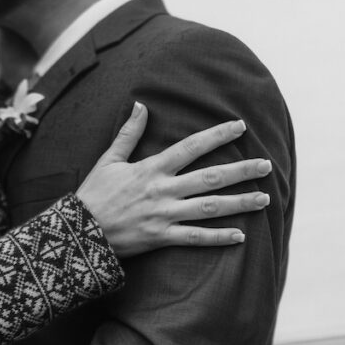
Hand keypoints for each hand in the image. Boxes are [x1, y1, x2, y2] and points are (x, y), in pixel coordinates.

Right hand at [76, 103, 271, 257]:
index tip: (240, 127)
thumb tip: (142, 106)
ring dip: (239, 203)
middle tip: (267, 166)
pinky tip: (241, 236)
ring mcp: (163, 215)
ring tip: (265, 199)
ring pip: (209, 207)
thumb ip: (129, 134)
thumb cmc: (93, 195)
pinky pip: (195, 238)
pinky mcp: (160, 238)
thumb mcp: (108, 160)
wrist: (78, 232)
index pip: (191, 147)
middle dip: (241, 171)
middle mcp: (163, 190)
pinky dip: (218, 238)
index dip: (217, 135)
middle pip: (210, 178)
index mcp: (152, 168)